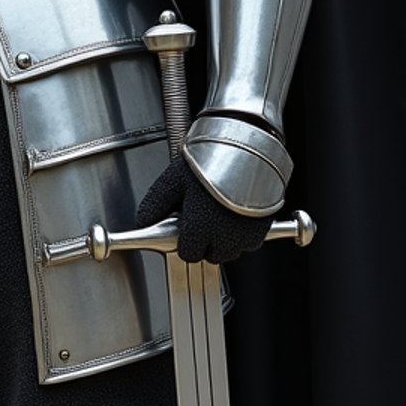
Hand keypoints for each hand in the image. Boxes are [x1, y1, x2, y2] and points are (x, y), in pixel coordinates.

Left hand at [136, 156, 273, 263]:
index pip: (188, 254)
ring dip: (223, 239)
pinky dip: (241, 233)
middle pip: (210, 255)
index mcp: (199, 228)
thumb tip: (142, 222)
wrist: (247, 150)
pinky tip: (235, 212)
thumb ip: (155, 204)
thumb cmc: (210, 161)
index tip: (185, 226)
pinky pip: (249, 242)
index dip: (184, 240)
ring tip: (219, 211)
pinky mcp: (263, 230)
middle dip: (204, 241)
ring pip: (230, 251)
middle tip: (202, 214)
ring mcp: (246, 235)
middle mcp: (224, 238)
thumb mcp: (174, 179)